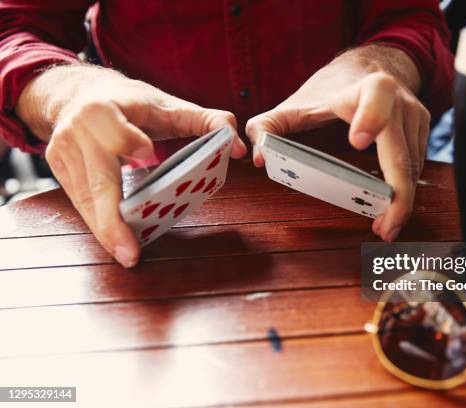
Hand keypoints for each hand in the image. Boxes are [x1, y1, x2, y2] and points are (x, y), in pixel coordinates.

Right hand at [17, 65, 245, 266]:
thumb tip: (238, 147)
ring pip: (86, 199)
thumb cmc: (132, 103)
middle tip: (130, 251)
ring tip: (127, 254)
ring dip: (106, 230)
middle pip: (97, 179)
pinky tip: (115, 240)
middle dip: (111, 218)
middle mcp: (78, 131)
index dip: (129, 141)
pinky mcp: (58, 168)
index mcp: (105, 109)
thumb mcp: (170, 106)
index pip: (116, 130)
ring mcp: (62, 152)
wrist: (79, 93)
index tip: (147, 155)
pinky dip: (98, 223)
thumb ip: (208, 121)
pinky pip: (79, 202)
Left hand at [246, 45, 428, 241]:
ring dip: (402, 200)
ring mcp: (413, 114)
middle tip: (384, 227)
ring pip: (413, 163)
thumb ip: (267, 127)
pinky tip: (391, 210)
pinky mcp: (421, 127)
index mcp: (361, 90)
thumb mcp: (293, 104)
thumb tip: (258, 158)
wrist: (366, 67)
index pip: (375, 95)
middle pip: (402, 148)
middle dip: (396, 193)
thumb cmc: (328, 89)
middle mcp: (395, 100)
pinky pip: (417, 163)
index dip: (370, 116)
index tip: (357, 142)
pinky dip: (406, 189)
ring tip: (385, 227)